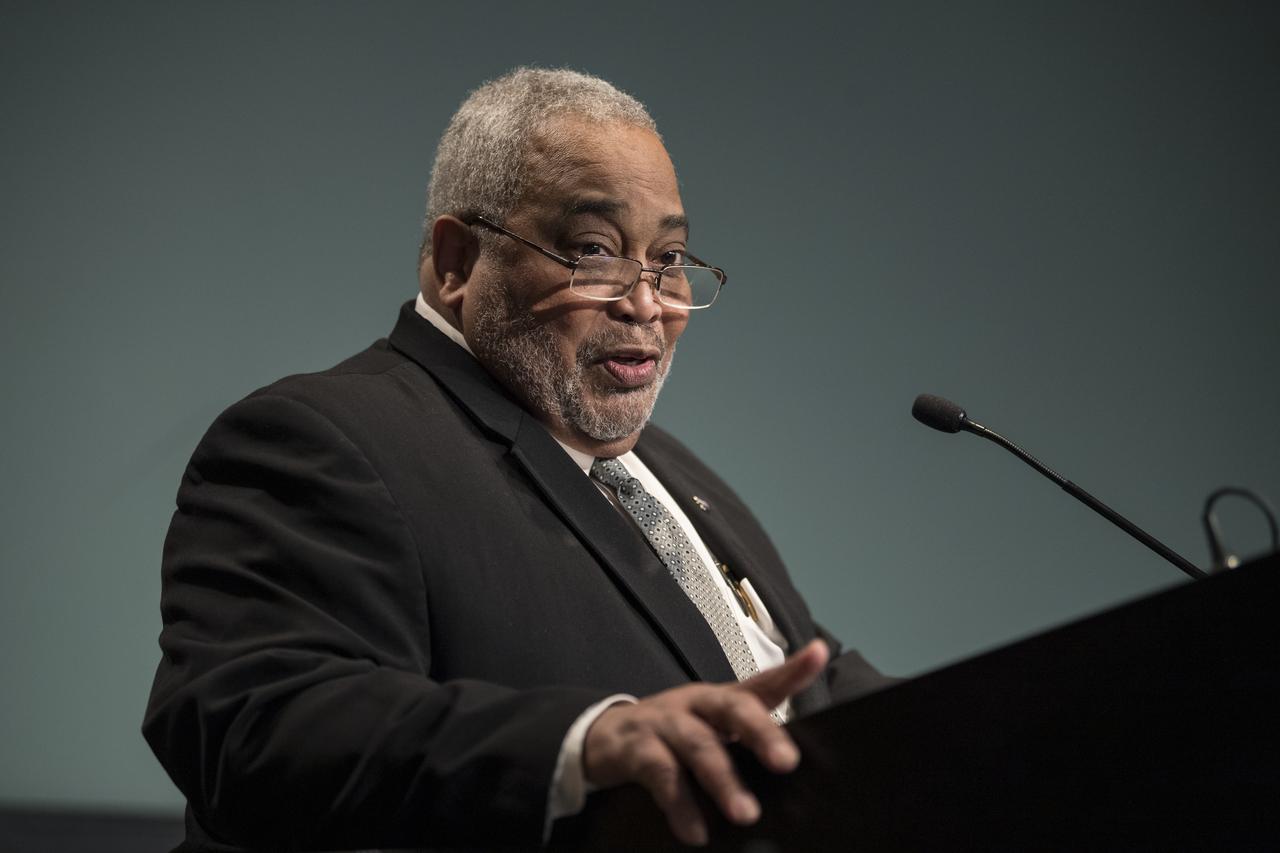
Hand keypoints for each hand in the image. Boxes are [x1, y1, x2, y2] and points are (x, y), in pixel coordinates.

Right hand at [582, 639, 828, 845]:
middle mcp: (695, 703)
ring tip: (745, 813)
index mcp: (719, 699)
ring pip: (697, 744)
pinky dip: (679, 804)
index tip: (818, 655)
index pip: (760, 682)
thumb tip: (792, 775)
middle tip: (787, 762)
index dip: (791, 670)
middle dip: (761, 732)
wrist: (604, 738)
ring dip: (722, 779)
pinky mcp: (635, 748)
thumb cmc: (671, 736)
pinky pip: (660, 774)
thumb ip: (748, 744)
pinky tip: (695, 831)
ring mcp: (664, 722)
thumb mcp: (710, 731)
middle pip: (732, 707)